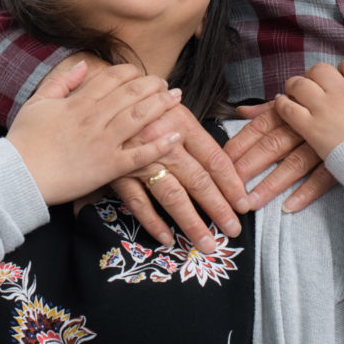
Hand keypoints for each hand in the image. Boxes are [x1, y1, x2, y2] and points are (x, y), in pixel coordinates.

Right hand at [7, 60, 182, 205]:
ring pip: (139, 118)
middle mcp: (94, 119)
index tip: (140, 72)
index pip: (111, 79)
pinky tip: (175, 136)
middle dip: (152, 85)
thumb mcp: (37, 102)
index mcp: (78, 103)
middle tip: (165, 83)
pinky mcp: (108, 168)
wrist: (18, 176)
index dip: (130, 72)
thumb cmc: (24, 140)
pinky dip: (159, 145)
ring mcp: (103, 143)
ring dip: (161, 106)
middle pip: (131, 94)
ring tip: (175, 98)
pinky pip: (139, 155)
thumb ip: (61, 81)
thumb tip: (83, 65)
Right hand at [108, 106, 247, 252]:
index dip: (232, 185)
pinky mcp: (119, 173)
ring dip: (191, 223)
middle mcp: (164, 142)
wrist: (99, 100)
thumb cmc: (140, 104)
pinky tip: (167, 238)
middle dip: (219, 209)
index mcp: (181, 123)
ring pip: (172, 196)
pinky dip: (152, 222)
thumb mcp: (170, 107)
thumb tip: (224, 162)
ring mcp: (140, 159)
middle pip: (198, 181)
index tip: (243, 204)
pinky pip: (138, 202)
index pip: (214, 160)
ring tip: (207, 243)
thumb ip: (193, 132)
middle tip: (233, 230)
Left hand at [225, 104, 333, 212]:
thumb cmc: (333, 97)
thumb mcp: (302, 97)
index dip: (239, 144)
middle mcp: (305, 124)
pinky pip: (323, 177)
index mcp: (292, 108)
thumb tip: (241, 112)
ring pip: (294, 164)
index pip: (259, 127)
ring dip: (272, 184)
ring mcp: (325, 141)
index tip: (222, 162)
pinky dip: (306, 192)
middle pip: (272, 146)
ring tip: (253, 202)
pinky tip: (289, 207)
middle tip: (230, 189)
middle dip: (249, 167)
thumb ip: (270, 107)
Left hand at [274, 56, 343, 157]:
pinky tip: (282, 106)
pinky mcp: (310, 127)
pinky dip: (281, 104)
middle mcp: (342, 92)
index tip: (342, 78)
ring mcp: (324, 108)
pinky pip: (287, 108)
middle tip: (313, 84)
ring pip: (299, 84)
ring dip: (294, 86)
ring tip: (293, 92)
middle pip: (320, 70)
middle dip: (315, 75)